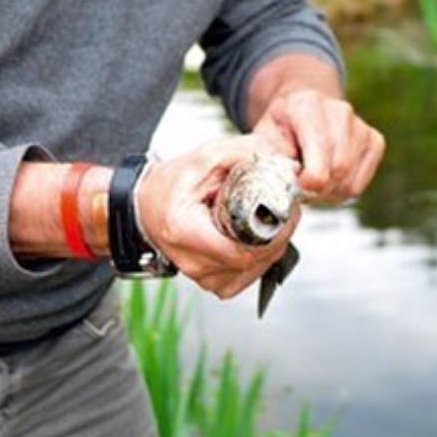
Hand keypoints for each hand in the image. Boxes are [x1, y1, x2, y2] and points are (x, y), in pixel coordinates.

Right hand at [136, 135, 300, 299]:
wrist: (147, 205)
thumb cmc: (170, 184)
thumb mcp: (204, 158)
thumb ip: (244, 154)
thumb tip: (286, 165)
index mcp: (185, 231)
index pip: (242, 250)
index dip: (274, 234)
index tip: (287, 212)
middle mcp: (192, 261)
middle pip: (252, 261)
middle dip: (279, 237)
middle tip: (289, 212)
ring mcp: (201, 276)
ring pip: (253, 271)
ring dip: (272, 248)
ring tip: (275, 222)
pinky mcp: (210, 282)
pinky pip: (245, 278)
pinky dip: (259, 260)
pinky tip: (259, 240)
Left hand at [251, 88, 384, 203]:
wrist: (302, 108)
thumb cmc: (280, 127)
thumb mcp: (262, 137)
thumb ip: (268, 157)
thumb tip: (284, 180)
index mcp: (307, 106)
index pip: (320, 148)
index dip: (311, 179)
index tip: (299, 187)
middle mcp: (340, 112)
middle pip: (339, 169)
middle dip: (317, 190)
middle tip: (301, 189)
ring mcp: (361, 126)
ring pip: (349, 182)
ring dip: (328, 193)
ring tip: (312, 183)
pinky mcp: (375, 141)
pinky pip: (359, 184)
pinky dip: (341, 191)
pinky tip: (327, 180)